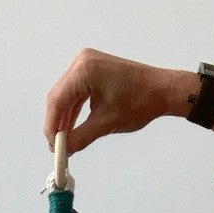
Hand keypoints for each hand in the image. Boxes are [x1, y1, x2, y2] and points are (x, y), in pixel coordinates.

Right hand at [44, 49, 186, 152]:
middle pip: (58, 96)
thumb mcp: (106, 124)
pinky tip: (73, 127)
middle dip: (56, 123)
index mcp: (84, 71)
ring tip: (65, 141)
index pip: (57, 101)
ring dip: (64, 118)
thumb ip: (81, 137)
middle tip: (57, 147)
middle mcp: (82, 62)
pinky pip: (76, 91)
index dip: (51, 126)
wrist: (162, 90)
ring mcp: (87, 63)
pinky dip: (74, 109)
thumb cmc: (140, 102)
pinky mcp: (93, 68)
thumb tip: (64, 150)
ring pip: (66, 95)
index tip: (52, 147)